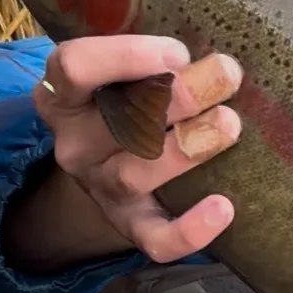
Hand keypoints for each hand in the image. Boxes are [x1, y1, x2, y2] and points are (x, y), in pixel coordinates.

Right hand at [17, 35, 241, 265]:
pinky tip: (223, 208)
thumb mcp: (120, 75)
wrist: (109, 169)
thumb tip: (213, 54)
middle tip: (227, 74)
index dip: (126, 57)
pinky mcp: (131, 226)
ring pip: (136, 173)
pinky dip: (189, 231)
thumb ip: (150, 61)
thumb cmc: (127, 103)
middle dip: (178, 95)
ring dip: (187, 147)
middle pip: (119, 120)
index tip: (177, 52)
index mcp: (64, 96)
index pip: (74, 68)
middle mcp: (76, 144)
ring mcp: (101, 188)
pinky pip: (154, 240)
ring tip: (229, 124)